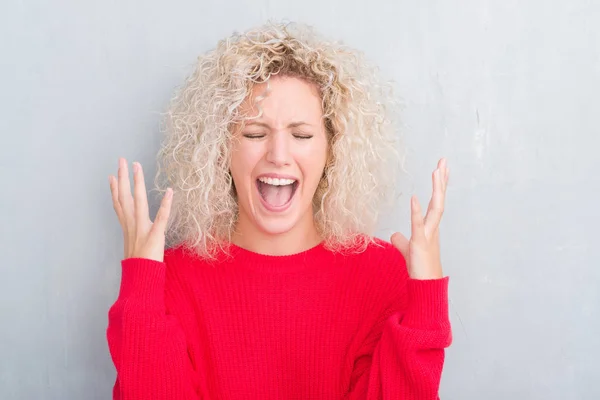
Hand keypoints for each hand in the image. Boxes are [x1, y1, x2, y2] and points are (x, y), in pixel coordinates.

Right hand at [109, 158, 172, 261]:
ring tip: (137, 166)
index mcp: (128, 228)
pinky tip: (170, 192)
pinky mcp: (155, 235)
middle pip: (124, 197)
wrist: (141, 280)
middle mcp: (132, 226)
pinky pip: (161, 218)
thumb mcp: (134, 247)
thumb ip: (134, 235)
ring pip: (138, 202)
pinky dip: (166, 205)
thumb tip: (132, 229)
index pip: (119, 205)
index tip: (112, 175)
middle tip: (121, 160)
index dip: (115, 190)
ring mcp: (142, 229)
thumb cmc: (140, 267)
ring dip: (137, 183)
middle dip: (123, 178)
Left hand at [391, 158, 448, 279]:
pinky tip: (414, 198)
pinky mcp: (420, 243)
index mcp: (430, 227)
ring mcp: (428, 235)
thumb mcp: (407, 250)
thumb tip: (394, 235)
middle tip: (443, 160)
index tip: (441, 168)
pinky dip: (416, 212)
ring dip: (436, 189)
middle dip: (441, 180)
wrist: (426, 286)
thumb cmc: (420, 269)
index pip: (435, 202)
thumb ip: (401, 241)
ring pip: (435, 208)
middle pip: (439, 199)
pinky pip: (418, 225)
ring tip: (436, 170)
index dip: (439, 185)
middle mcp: (432, 228)